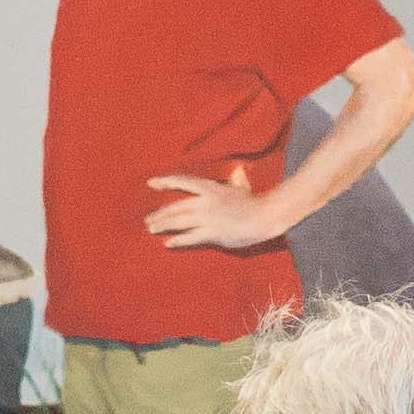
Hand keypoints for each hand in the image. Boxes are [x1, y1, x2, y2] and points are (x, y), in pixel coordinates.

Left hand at [142, 169, 287, 251]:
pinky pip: (190, 237)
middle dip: (160, 213)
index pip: (183, 182)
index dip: (166, 181)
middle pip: (176, 206)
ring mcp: (208, 218)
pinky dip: (178, 240)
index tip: (151, 183)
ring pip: (179, 221)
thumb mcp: (243, 186)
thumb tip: (237, 170)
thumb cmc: (255, 202)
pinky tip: (168, 243)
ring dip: (163, 225)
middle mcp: (206, 202)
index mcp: (211, 188)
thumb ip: (236, 178)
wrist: (265, 216)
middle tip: (148, 220)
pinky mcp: (213, 233)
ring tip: (152, 229)